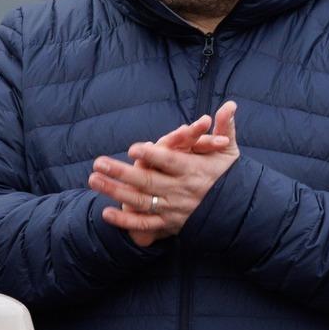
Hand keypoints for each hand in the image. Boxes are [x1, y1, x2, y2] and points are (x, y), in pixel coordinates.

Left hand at [89, 100, 239, 244]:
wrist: (236, 210)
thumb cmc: (226, 175)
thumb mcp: (227, 151)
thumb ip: (225, 128)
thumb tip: (230, 105)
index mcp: (193, 171)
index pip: (171, 162)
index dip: (153, 155)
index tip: (134, 148)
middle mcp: (180, 191)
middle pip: (148, 182)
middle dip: (121, 173)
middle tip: (98, 163)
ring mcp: (172, 209)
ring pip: (141, 201)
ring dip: (115, 191)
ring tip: (93, 179)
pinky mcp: (168, 224)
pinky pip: (144, 224)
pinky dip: (125, 220)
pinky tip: (106, 213)